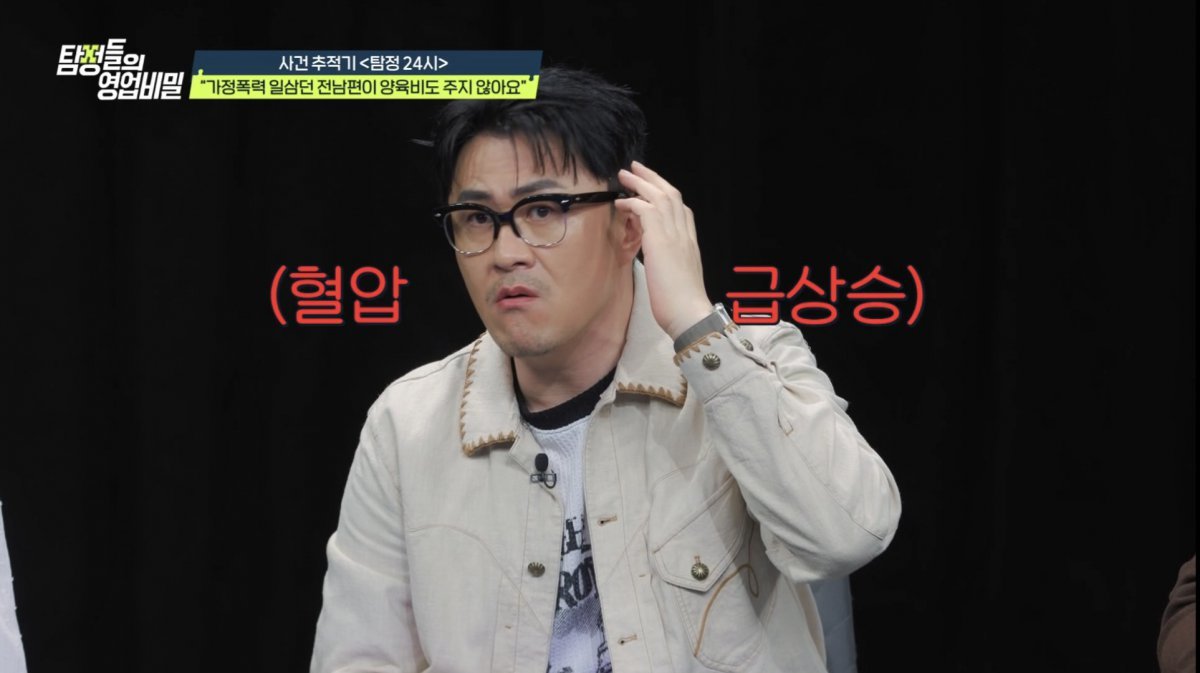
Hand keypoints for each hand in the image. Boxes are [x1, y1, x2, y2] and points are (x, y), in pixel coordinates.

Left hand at [615, 161, 712, 340]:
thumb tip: (656, 257)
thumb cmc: (681, 304)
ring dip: (640, 183)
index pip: (682, 210)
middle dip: (653, 178)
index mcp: (690, 242)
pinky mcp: (660, 241)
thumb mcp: (677, 277)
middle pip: (671, 194)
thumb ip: (669, 261)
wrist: (689, 314)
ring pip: (659, 196)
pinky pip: (645, 210)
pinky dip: (632, 202)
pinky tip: (621, 203)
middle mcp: (685, 234)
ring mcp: (674, 235)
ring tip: (624, 175)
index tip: (652, 188)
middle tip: (635, 167)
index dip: (666, 194)